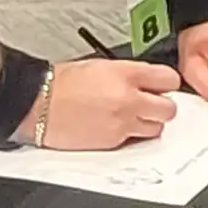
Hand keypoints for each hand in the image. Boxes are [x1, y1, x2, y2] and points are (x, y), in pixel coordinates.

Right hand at [41, 55, 179, 147]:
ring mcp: (122, 123)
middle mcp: (128, 99)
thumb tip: (146, 82)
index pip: (169, 79)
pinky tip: (114, 126)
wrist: (37, 104)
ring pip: (156, 129)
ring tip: (131, 118)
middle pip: (169, 109)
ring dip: (149, 123)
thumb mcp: (100, 65)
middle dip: (162, 107)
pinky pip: (135, 141)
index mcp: (125, 74)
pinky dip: (130, 136)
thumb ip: (129, 74)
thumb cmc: (61, 84)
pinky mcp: (113, 142)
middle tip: (150, 104)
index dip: (167, 84)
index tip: (162, 86)